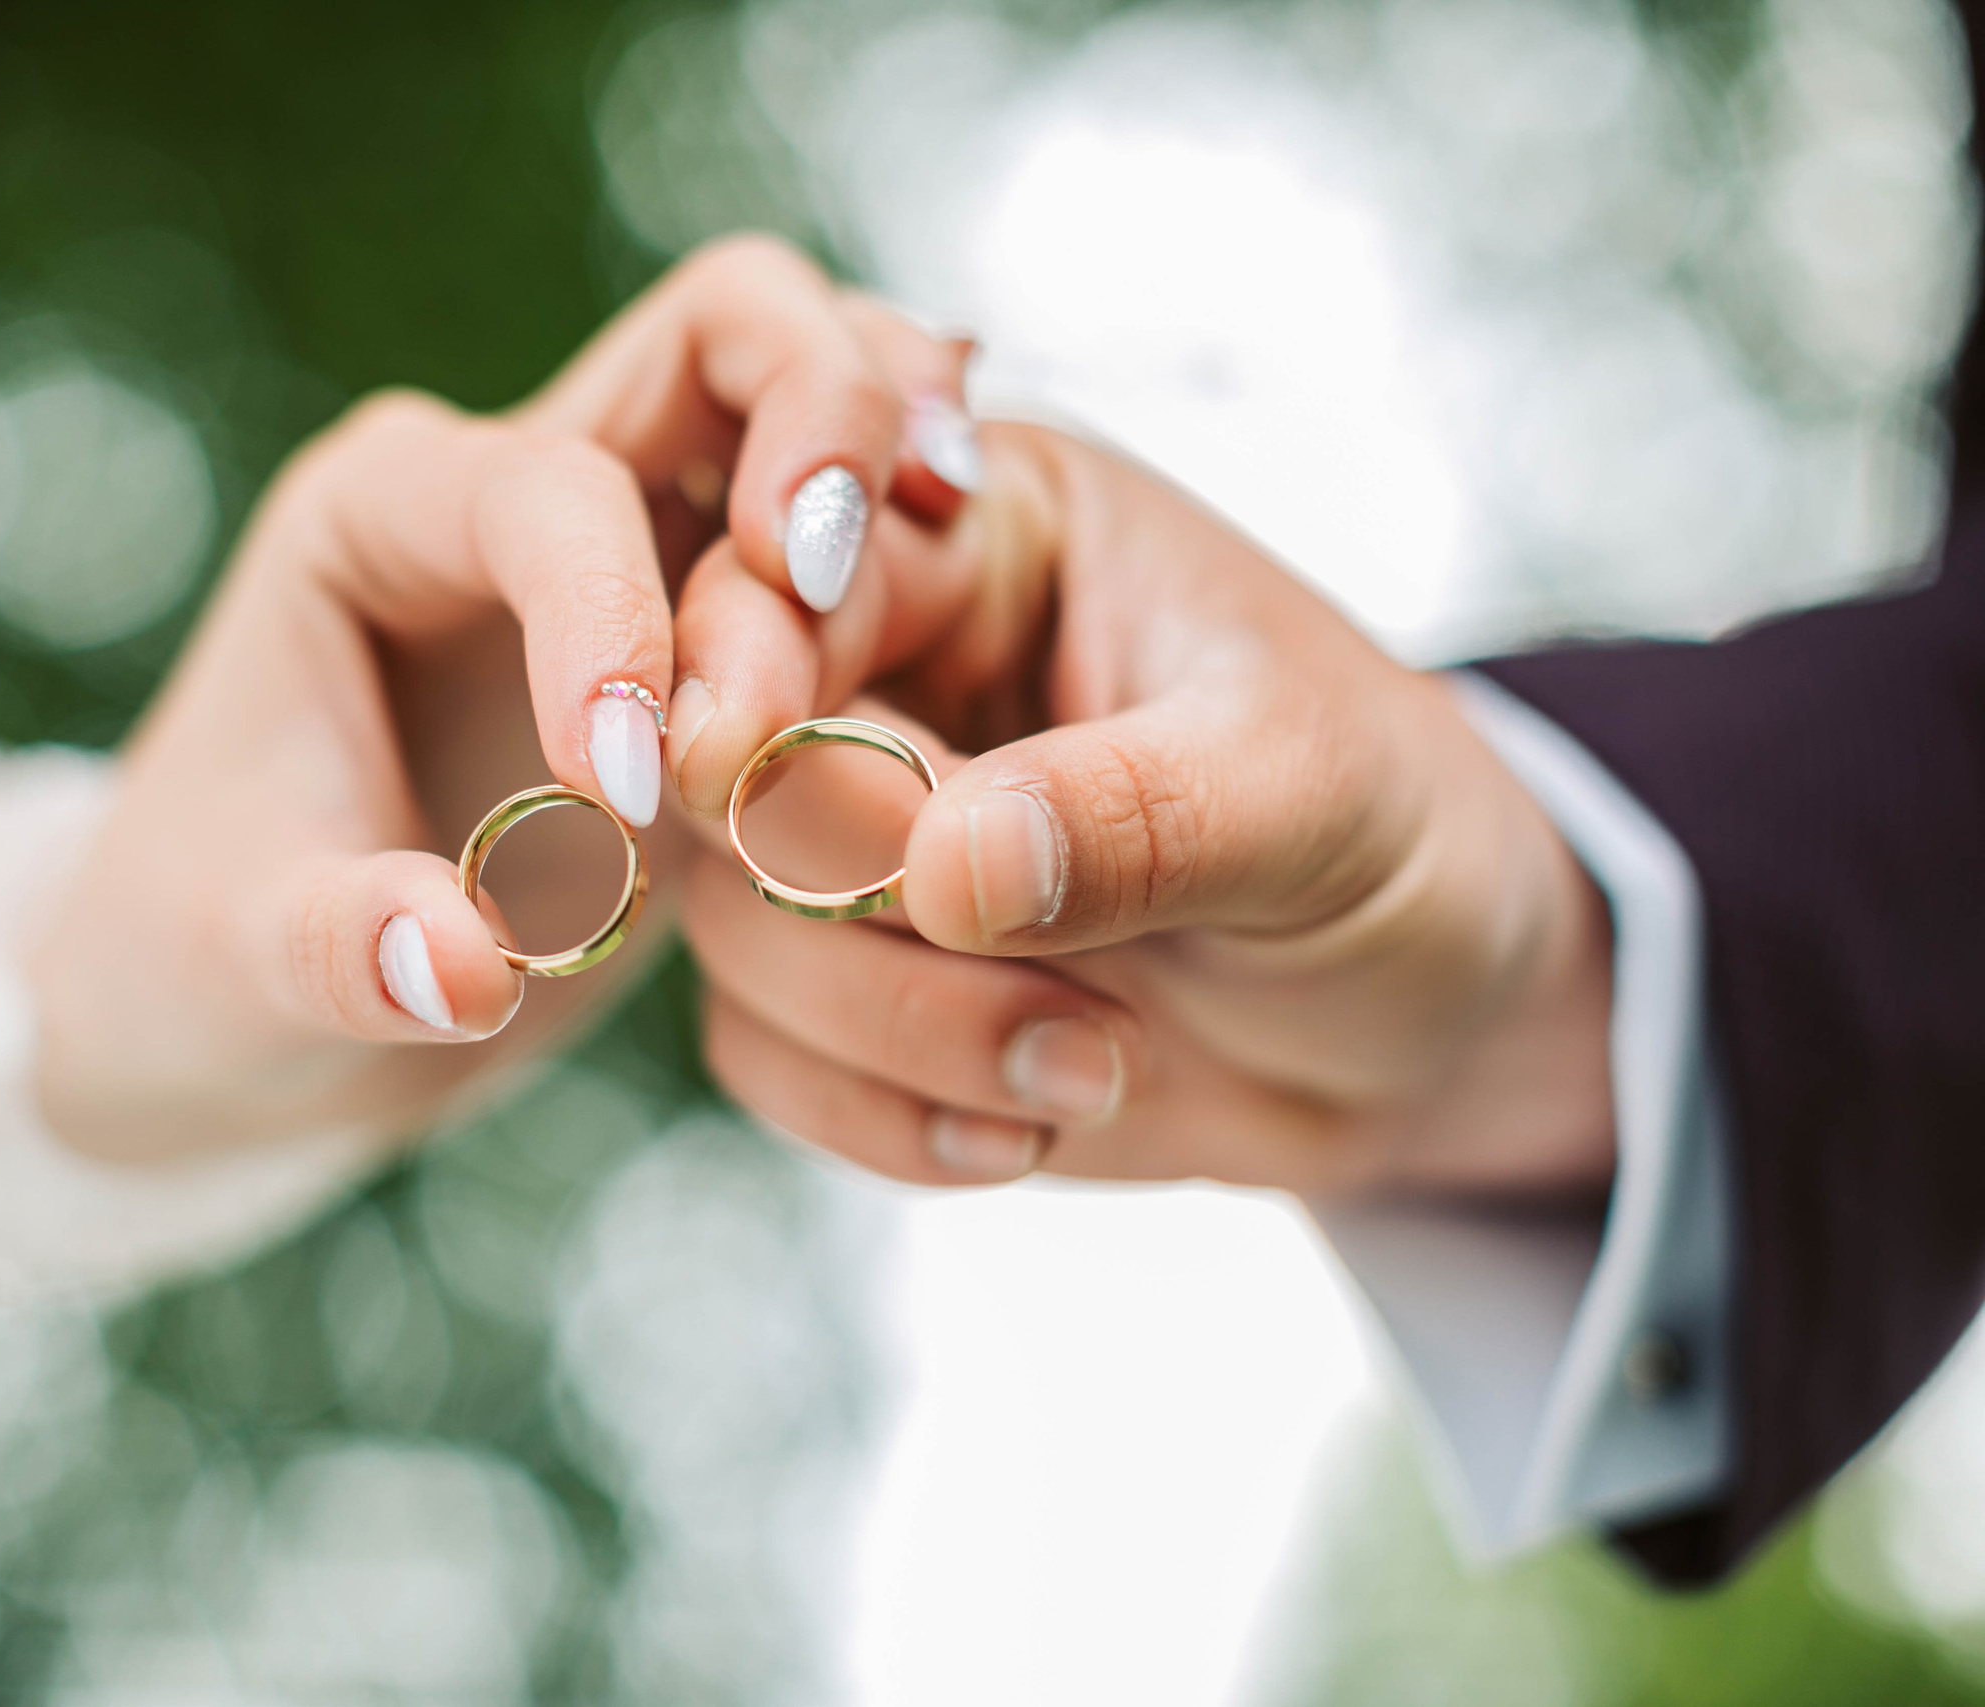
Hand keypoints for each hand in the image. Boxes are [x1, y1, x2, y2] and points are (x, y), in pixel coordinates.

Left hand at [27, 237, 968, 1160]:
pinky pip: (844, 562)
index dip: (611, 610)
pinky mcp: (716, 641)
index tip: (630, 788)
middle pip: (720, 334)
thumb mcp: (239, 966)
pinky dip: (920, 560)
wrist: (246, 999)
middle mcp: (521, 490)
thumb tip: (470, 967)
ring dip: (889, 488)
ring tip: (950, 574)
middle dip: (817, 412)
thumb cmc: (205, 954)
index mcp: (386, 513)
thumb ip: (346, 950)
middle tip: (852, 555)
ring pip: (808, 418)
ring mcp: (637, 549)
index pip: (543, 488)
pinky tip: (987, 596)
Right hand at [684, 424, 1617, 1203]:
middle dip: (855, 909)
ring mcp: (848, 834)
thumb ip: (1135, 812)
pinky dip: (886, 1114)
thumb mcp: (1312, 792)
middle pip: (726, 768)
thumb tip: (937, 865)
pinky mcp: (844, 977)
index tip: (732, 772)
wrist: (1432, 1017)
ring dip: (899, 1031)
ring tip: (1098, 1060)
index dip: (740, 667)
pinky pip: (761, 1049)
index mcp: (984, 540)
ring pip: (733, 926)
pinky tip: (1035, 1121)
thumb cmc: (1396, 836)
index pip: (790, 570)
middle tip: (1051, 989)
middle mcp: (887, 670)